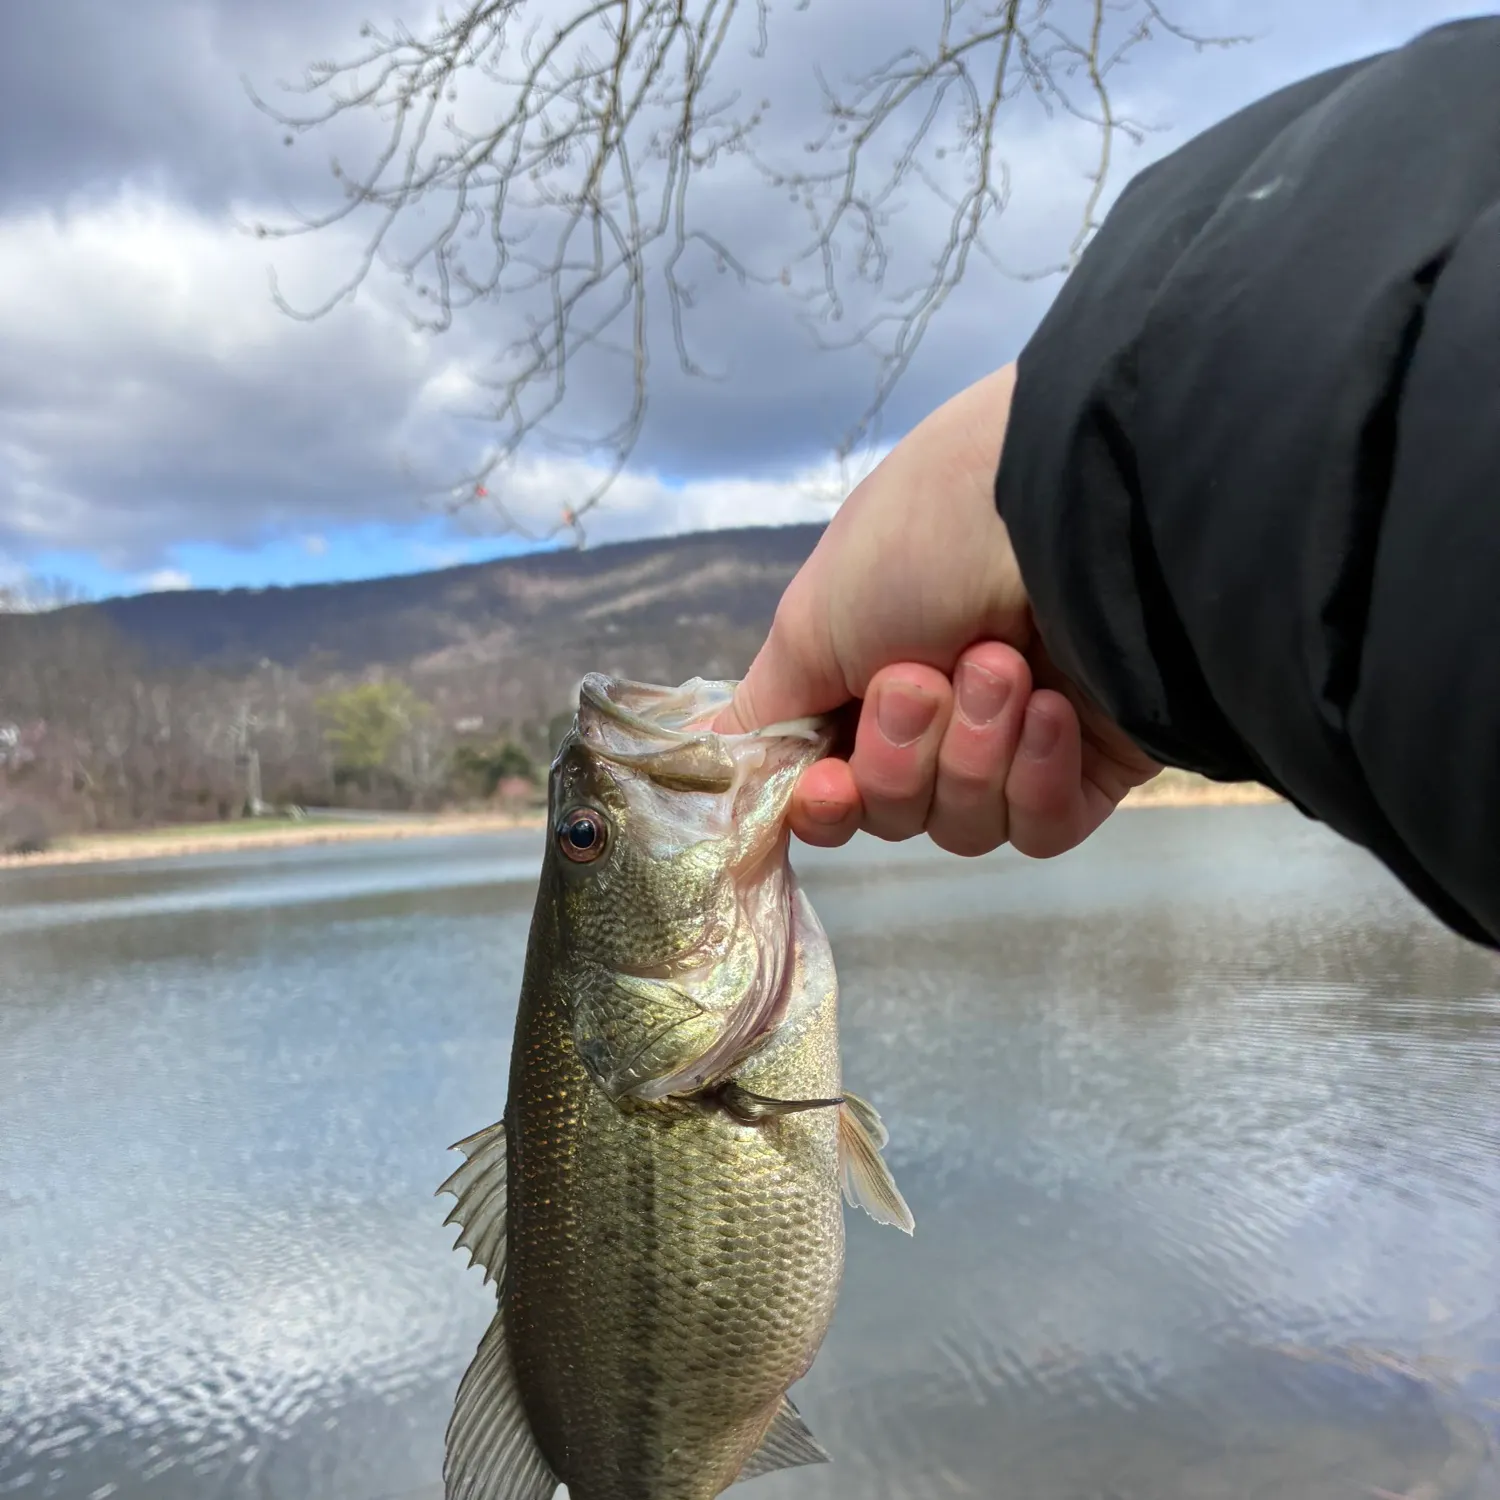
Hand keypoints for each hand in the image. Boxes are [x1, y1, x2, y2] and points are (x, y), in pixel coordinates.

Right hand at [714, 365, 1159, 857]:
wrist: (1072, 509)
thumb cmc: (924, 542)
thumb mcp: (810, 621)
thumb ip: (763, 712)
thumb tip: (709, 766)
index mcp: (866, 683)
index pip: (832, 791)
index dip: (826, 804)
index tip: (828, 785)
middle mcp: (938, 721)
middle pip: (894, 814)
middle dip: (904, 752)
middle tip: (925, 676)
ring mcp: (1014, 747)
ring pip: (964, 826)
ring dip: (973, 748)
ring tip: (1002, 664)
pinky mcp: (1088, 768)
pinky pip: (1040, 830)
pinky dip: (1036, 775)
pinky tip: (1050, 708)